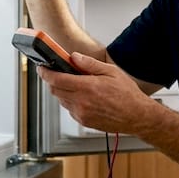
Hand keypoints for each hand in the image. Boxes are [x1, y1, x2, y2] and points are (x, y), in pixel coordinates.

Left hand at [38, 53, 157, 135]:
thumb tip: (74, 57)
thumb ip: (89, 64)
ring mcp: (81, 114)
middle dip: (52, 81)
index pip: (56, 80)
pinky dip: (70, 101)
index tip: (42, 68)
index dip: (45, 73)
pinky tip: (82, 96)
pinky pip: (70, 109)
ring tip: (74, 83)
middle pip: (55, 90)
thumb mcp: (111, 71)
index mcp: (87, 87)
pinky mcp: (84, 121)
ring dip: (62, 91)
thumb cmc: (127, 94)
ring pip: (61, 100)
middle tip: (57, 72)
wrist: (137, 116)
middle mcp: (82, 102)